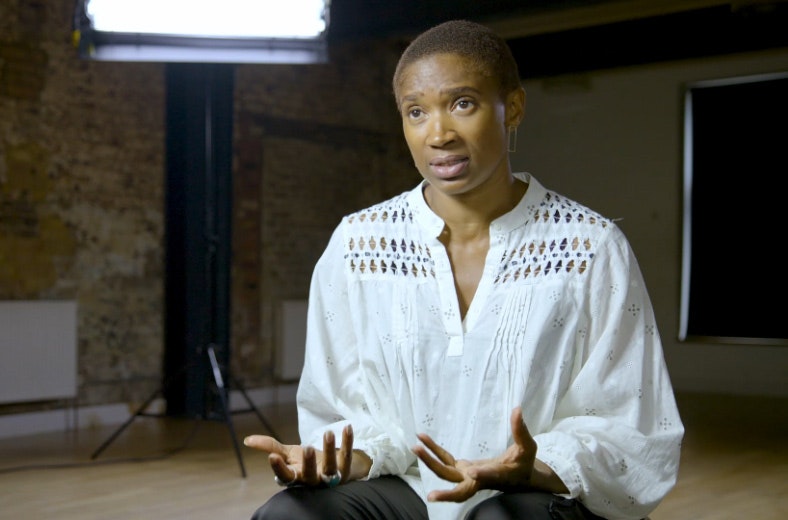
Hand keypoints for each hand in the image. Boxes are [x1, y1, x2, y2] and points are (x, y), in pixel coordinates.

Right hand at [244, 424, 354, 487]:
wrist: (333, 466)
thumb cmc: (305, 461)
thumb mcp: (288, 453)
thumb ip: (269, 446)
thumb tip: (247, 439)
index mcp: (296, 476)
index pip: (286, 477)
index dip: (279, 469)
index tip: (272, 457)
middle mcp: (313, 479)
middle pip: (311, 475)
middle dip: (309, 463)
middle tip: (307, 448)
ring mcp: (331, 475)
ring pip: (332, 467)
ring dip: (330, 450)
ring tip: (328, 433)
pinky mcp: (346, 467)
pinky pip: (348, 455)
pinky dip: (348, 441)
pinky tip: (347, 426)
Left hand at [412, 407, 537, 501]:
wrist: (516, 477)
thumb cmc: (523, 463)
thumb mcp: (528, 448)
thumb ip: (521, 430)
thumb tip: (517, 409)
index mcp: (497, 475)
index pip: (490, 476)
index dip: (482, 474)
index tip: (473, 473)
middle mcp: (479, 480)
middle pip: (459, 487)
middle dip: (445, 490)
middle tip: (430, 495)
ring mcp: (467, 476)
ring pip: (446, 473)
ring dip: (430, 461)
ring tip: (416, 446)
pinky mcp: (461, 470)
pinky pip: (444, 460)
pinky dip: (433, 451)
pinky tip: (422, 439)